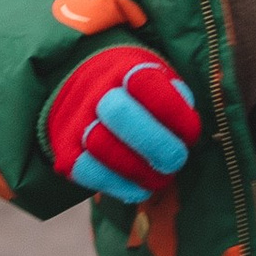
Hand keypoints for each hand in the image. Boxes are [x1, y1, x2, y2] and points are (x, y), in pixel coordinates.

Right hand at [48, 47, 200, 204]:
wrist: (87, 94)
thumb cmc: (138, 94)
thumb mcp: (161, 83)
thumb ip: (177, 102)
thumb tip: (185, 133)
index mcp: (126, 69)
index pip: (147, 84)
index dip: (175, 114)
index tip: (190, 134)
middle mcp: (96, 91)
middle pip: (119, 114)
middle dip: (156, 144)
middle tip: (175, 161)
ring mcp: (76, 121)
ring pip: (102, 147)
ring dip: (139, 171)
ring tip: (159, 178)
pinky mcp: (65, 152)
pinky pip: (88, 173)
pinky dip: (118, 186)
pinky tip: (138, 187)